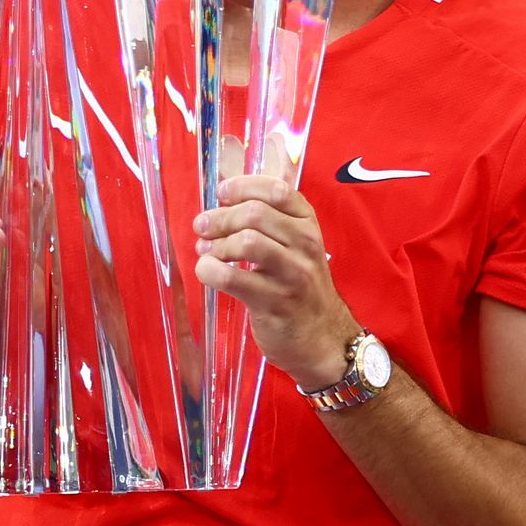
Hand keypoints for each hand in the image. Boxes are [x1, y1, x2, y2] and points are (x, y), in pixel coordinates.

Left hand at [193, 173, 357, 387]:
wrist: (323, 339)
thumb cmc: (300, 288)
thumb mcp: (297, 248)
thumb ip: (270, 221)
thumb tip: (224, 198)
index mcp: (309, 225)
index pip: (278, 190)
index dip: (243, 186)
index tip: (222, 193)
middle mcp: (305, 245)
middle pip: (255, 214)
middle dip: (220, 218)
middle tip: (202, 227)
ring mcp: (292, 274)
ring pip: (246, 242)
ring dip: (216, 244)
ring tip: (206, 251)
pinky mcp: (275, 302)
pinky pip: (233, 278)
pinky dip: (210, 270)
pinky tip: (207, 271)